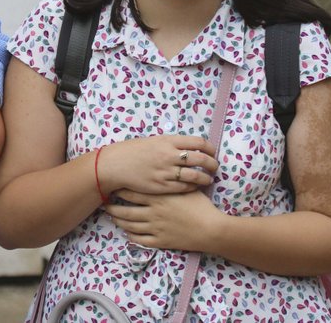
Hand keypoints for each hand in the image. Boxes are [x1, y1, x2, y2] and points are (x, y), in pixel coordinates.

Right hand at [98, 135, 217, 196]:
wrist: (115, 165)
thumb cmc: (133, 151)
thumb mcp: (153, 141)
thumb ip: (171, 144)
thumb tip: (189, 147)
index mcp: (168, 141)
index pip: (198, 143)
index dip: (209, 148)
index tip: (212, 152)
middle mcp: (169, 155)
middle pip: (200, 160)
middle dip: (212, 164)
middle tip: (215, 167)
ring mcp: (166, 172)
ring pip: (195, 176)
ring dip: (205, 178)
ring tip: (209, 179)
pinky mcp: (162, 186)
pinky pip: (184, 188)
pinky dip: (193, 187)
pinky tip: (195, 187)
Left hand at [105, 188, 224, 251]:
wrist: (211, 229)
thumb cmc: (201, 205)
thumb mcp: (186, 187)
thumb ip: (173, 180)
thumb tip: (167, 167)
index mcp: (158, 197)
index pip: (131, 192)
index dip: (119, 190)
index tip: (112, 187)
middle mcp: (153, 212)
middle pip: (126, 210)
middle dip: (113, 207)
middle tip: (104, 204)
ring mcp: (155, 228)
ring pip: (130, 225)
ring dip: (119, 221)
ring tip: (112, 217)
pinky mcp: (160, 241)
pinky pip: (140, 240)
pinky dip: (131, 236)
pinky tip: (127, 233)